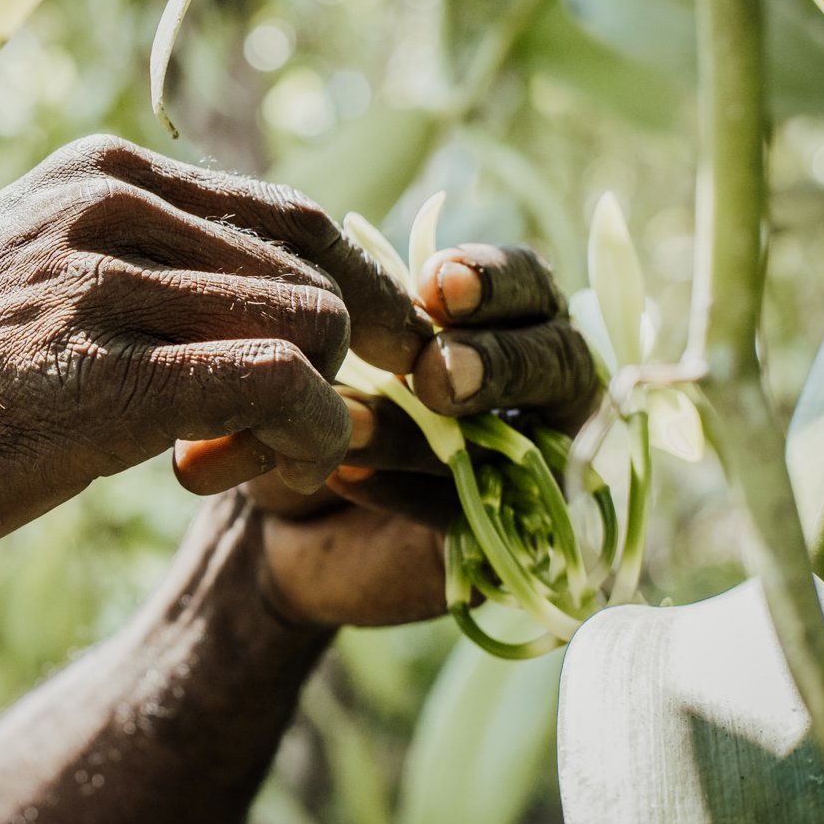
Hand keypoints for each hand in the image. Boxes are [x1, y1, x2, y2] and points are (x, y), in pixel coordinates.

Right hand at [0, 136, 429, 572]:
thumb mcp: (18, 280)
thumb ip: (123, 269)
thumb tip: (241, 299)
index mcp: (97, 173)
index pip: (293, 212)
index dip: (355, 290)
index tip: (371, 361)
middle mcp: (109, 204)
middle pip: (323, 264)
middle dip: (352, 355)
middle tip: (314, 431)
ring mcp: (103, 282)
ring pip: (316, 324)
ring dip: (313, 409)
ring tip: (228, 463)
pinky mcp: (102, 374)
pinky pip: (280, 386)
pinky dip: (300, 440)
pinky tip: (230, 475)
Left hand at [251, 242, 599, 627]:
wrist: (266, 494)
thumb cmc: (306, 394)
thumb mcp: (325, 342)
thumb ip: (366, 313)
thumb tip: (398, 301)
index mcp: (503, 320)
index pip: (530, 286)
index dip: (496, 282)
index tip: (437, 284)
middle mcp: (532, 390)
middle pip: (557, 364)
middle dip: (498, 363)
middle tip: (432, 375)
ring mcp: (525, 471)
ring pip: (516, 448)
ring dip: (424, 434)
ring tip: (347, 426)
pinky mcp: (493, 542)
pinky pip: (469, 517)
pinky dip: (406, 493)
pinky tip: (347, 475)